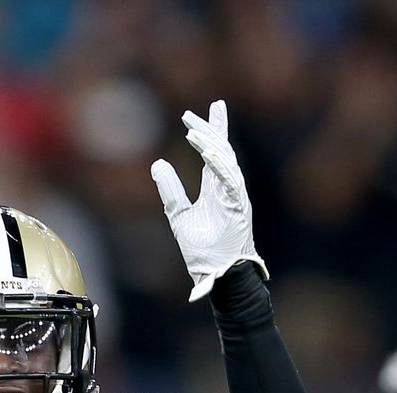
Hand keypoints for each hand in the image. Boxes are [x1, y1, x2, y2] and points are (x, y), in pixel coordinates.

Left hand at [150, 100, 266, 301]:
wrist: (217, 276)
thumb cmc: (202, 251)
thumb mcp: (178, 215)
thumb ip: (170, 190)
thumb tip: (157, 164)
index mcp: (216, 190)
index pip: (214, 154)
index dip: (209, 132)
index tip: (201, 113)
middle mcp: (228, 189)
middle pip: (221, 151)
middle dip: (209, 129)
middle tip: (191, 113)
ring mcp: (236, 196)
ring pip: (225, 162)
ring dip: (209, 143)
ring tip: (192, 129)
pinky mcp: (240, 207)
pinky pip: (230, 179)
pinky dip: (219, 164)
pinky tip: (207, 150)